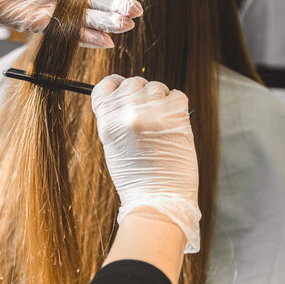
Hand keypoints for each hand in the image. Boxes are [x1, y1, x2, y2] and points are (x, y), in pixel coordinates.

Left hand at [0, 0, 142, 46]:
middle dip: (118, 7)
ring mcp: (60, 12)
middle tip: (134, 11)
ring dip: (108, 25)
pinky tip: (105, 41)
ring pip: (89, 21)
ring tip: (125, 25)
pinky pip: (72, 35)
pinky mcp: (47, 27)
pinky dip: (88, 39)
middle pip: (99, 4)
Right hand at [91, 75, 200, 252]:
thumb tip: (131, 96)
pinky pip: (178, 96)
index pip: (106, 85)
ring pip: (157, 87)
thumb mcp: (114, 145)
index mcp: (106, 121)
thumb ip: (118, 118)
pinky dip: (178, 108)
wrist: (157, 200)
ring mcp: (150, 112)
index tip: (124, 87)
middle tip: (151, 115)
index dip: (116, 84)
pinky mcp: (174, 115)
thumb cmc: (137, 178)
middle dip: (143, 94)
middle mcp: (125, 112)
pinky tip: (175, 127)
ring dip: (162, 101)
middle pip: (134, 82)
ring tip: (163, 125)